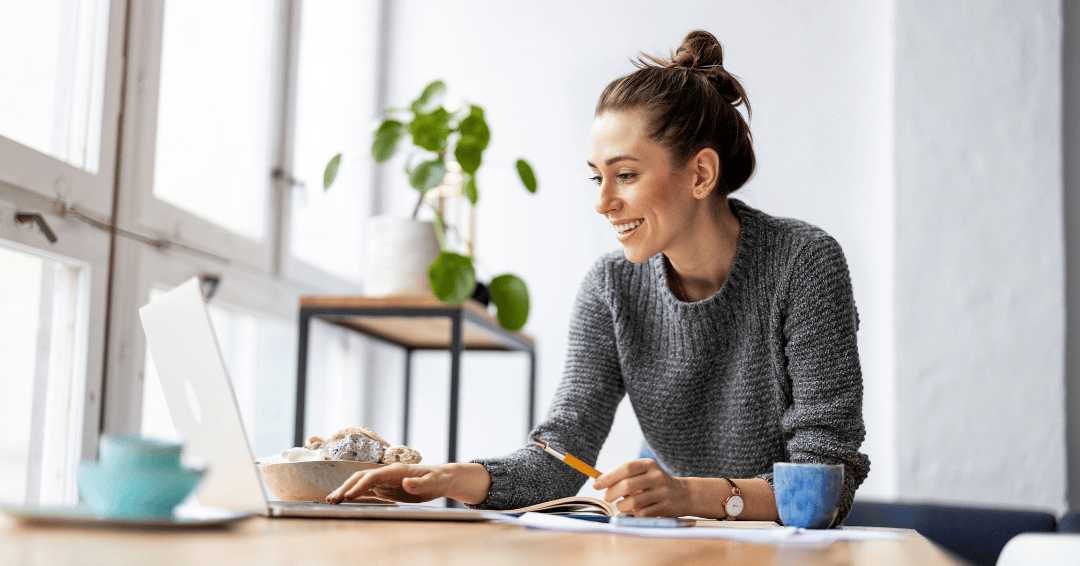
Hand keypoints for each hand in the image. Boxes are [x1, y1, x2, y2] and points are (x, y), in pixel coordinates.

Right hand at [326, 464, 455, 503]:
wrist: (441, 478)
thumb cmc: (437, 480)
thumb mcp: (432, 483)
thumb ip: (419, 483)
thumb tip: (406, 482)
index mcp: (396, 470)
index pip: (373, 476)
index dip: (360, 485)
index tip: (349, 495)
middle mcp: (387, 473)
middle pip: (361, 477)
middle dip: (346, 487)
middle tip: (332, 499)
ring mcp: (385, 480)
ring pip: (361, 483)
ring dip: (346, 490)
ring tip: (331, 500)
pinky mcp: (386, 488)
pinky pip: (367, 490)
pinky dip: (354, 494)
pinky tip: (345, 500)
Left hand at [592, 458, 691, 516]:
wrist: (684, 494)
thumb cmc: (655, 484)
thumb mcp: (644, 473)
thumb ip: (624, 476)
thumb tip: (598, 481)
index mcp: (649, 465)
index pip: (625, 468)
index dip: (608, 477)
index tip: (596, 484)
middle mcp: (656, 476)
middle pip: (627, 485)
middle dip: (611, 493)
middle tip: (607, 497)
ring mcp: (662, 492)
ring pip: (633, 502)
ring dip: (621, 506)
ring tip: (621, 505)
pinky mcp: (665, 507)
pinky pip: (642, 513)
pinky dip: (633, 514)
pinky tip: (635, 511)